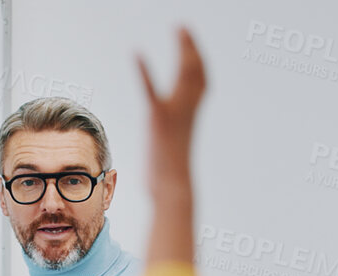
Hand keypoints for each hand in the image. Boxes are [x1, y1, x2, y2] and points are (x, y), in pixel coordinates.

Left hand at [137, 27, 206, 186]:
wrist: (172, 188)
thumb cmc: (169, 173)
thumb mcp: (172, 143)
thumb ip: (171, 129)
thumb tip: (165, 127)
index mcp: (189, 114)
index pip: (200, 80)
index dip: (198, 59)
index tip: (191, 42)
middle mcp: (186, 110)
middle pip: (196, 71)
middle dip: (192, 47)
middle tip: (184, 26)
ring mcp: (174, 114)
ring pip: (184, 75)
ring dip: (183, 49)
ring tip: (178, 28)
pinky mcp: (157, 120)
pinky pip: (151, 91)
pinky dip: (144, 72)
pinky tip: (136, 54)